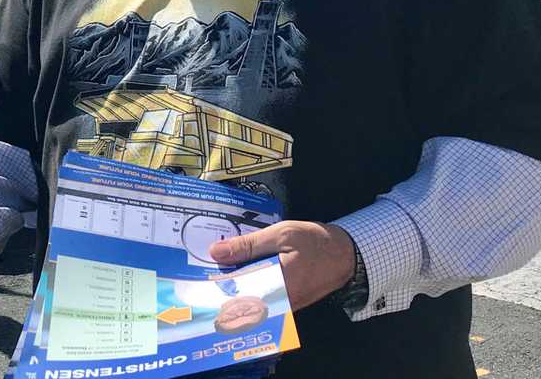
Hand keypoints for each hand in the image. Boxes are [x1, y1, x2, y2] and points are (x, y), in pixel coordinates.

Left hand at [208, 221, 355, 311]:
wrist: (346, 253)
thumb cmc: (314, 242)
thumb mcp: (279, 235)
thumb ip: (247, 245)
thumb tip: (215, 252)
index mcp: (276, 286)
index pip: (236, 295)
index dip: (213, 290)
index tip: (194, 283)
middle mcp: (279, 302)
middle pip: (240, 302)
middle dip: (219, 292)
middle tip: (196, 281)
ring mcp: (284, 305)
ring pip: (250, 302)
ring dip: (232, 291)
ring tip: (212, 276)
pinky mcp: (287, 302)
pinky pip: (261, 299)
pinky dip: (247, 289)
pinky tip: (235, 276)